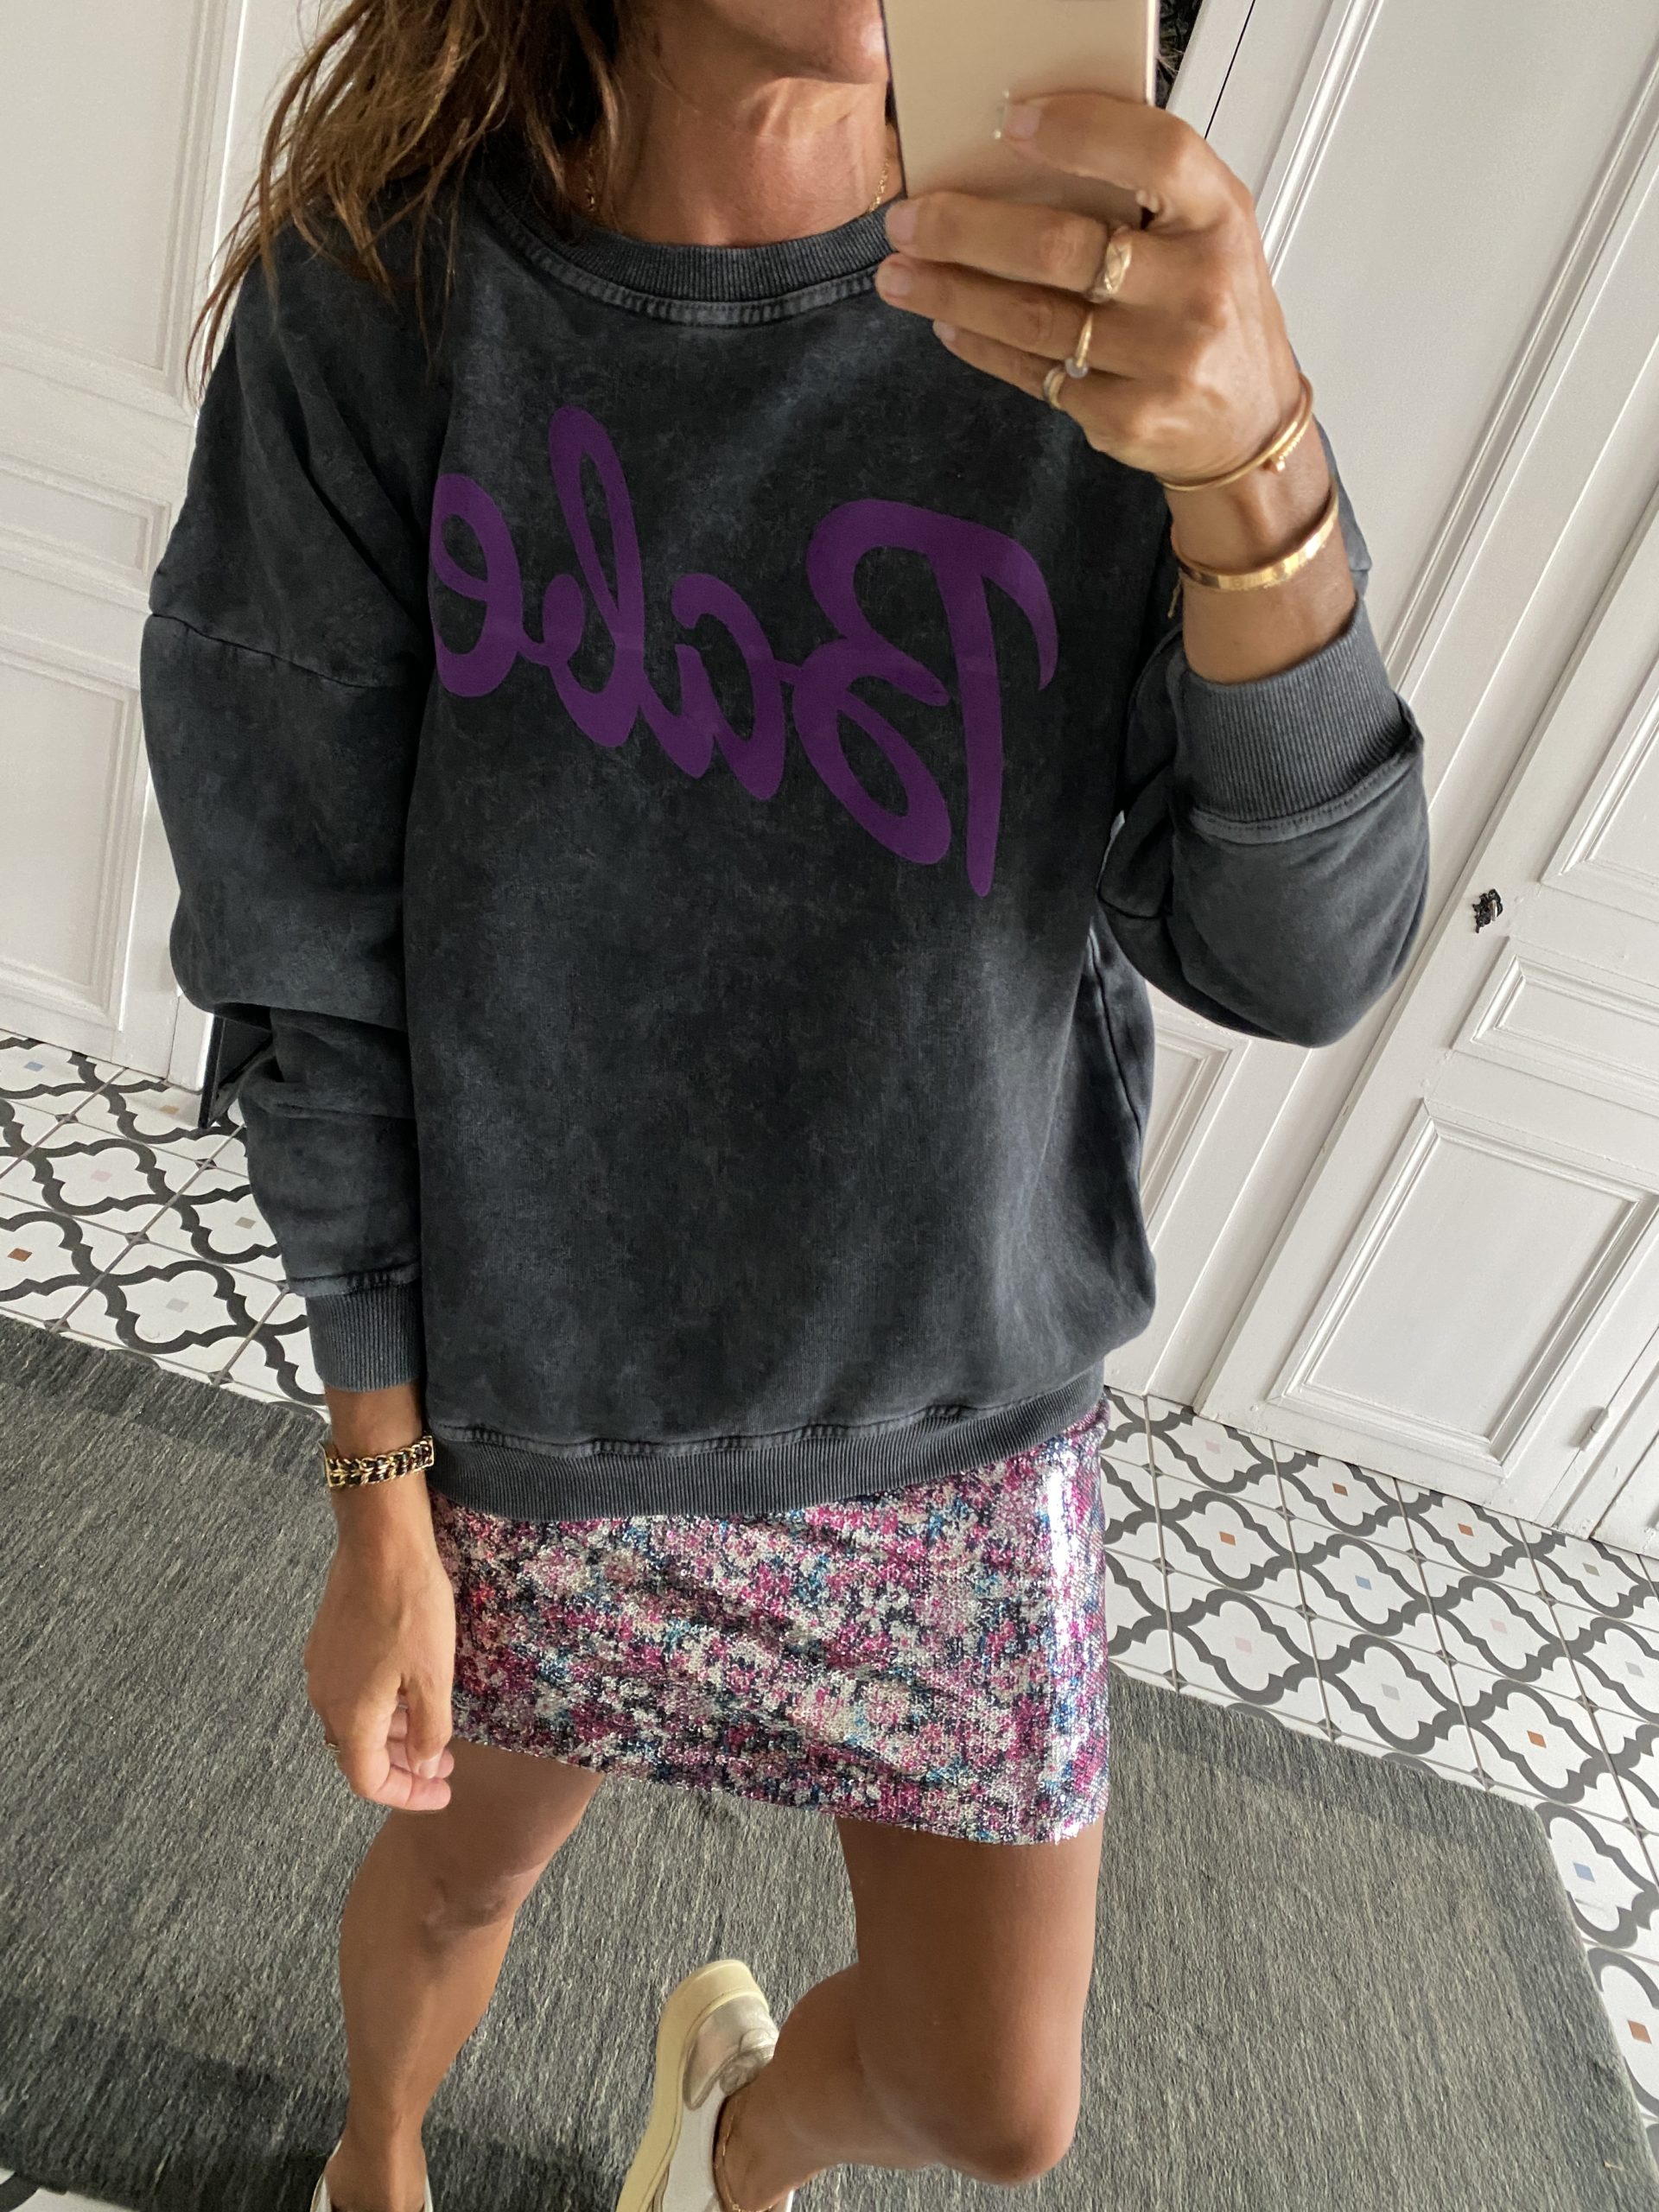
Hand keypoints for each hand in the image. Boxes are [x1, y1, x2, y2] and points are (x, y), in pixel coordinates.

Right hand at [304, 1504, 457, 1811]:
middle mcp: (325, 1697)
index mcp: (350, 1716)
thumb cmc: (410, 1607)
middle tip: (445, 1760)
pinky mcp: (327, 1640)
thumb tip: (424, 1767)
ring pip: (355, 1720)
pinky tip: (409, 1686)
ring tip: (432, 1724)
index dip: (407, 1794)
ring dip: (393, 1732)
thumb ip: (430, 1730)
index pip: (369, 1780)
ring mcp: (322, 1667)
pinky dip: (381, 1704)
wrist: (380, 1541)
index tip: (443, 1792)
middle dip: (404, 1763)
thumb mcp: (434, 1676)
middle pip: (359, 1752)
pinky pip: (352, 1690)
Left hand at [873, 91, 1302, 483]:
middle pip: (1063, 248)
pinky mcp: (1128, 418)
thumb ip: (1144, 192)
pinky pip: (1036, 373)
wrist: (1250, 423)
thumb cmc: (1215, 309)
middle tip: (909, 220)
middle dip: (968, 231)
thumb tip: (1025, 157)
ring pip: (1034, 318)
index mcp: (1221, 218)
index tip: (1012, 123)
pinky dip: (982, 346)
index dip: (1082, 133)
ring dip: (953, 292)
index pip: (1157, 156)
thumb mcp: (1208, 232)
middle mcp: (1197, 289)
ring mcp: (1164, 361)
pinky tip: (948, 322)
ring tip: (901, 273)